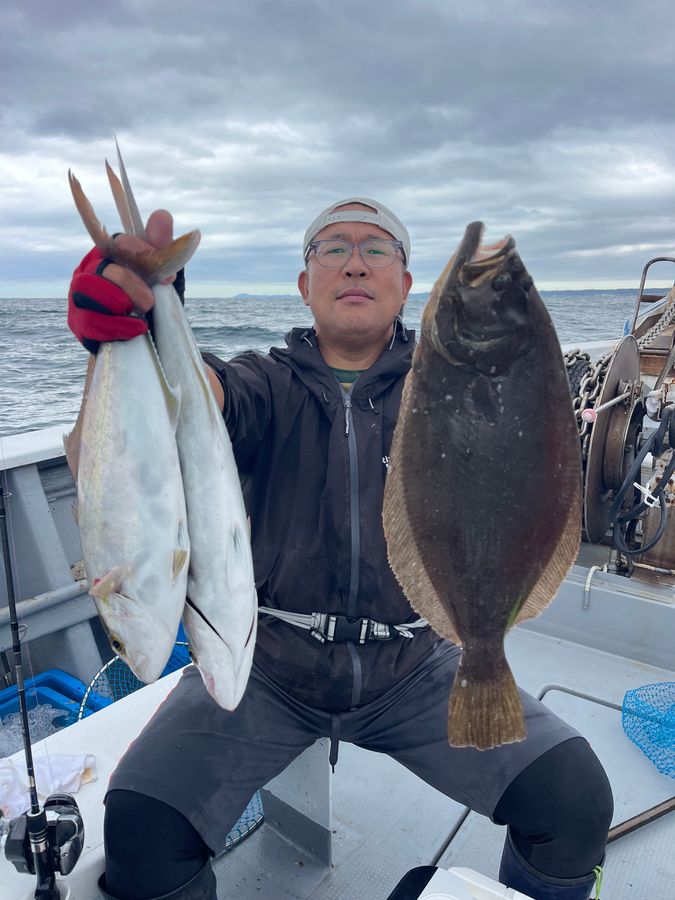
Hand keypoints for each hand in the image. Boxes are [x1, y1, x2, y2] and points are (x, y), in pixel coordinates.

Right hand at [67, 210, 176, 352]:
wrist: (136, 333)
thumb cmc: (143, 297)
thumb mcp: (156, 273)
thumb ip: (161, 247)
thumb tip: (162, 216)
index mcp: (105, 255)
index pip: (117, 242)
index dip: (139, 251)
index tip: (160, 271)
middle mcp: (86, 272)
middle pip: (101, 267)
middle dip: (129, 283)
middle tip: (150, 300)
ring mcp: (78, 298)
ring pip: (88, 290)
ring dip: (121, 302)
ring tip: (142, 313)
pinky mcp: (79, 324)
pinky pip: (92, 322)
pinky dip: (120, 326)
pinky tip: (138, 328)